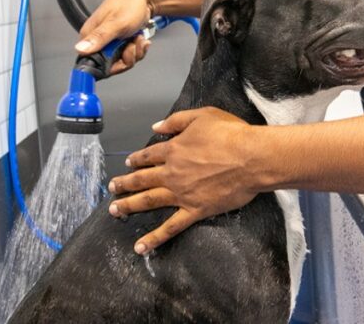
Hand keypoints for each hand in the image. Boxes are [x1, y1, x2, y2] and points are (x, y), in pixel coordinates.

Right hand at [76, 0, 155, 74]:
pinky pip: (129, 55)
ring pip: (122, 60)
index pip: (91, 64)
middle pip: (109, 65)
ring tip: (138, 38)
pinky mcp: (121, 41)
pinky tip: (140, 39)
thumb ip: (99, 37)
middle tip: (131, 45)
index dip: (108, 66)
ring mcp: (111, 41)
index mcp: (89, 35)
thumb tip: (80, 49)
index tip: (120, 59)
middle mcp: (98, 40)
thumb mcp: (116, 23)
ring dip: (135, 52)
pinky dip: (138, 49)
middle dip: (126, 58)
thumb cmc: (130, 2)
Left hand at [107, 107, 259, 252]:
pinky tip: (140, 247)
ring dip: (129, 205)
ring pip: (149, 201)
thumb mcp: (203, 116)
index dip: (136, 159)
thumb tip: (156, 127)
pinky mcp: (194, 210)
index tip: (128, 162)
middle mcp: (172, 173)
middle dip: (125, 183)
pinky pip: (171, 227)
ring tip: (114, 210)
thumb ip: (176, 121)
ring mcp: (181, 194)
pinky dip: (154, 238)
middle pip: (142, 179)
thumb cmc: (231, 134)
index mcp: (173, 149)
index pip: (148, 155)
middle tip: (112, 187)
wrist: (251, 158)